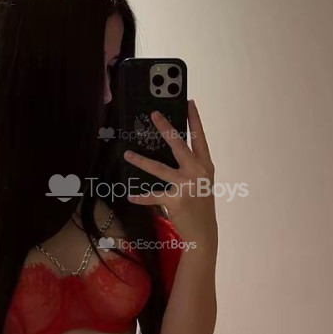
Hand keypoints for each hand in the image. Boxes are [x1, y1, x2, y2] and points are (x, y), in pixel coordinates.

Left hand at [123, 98, 216, 243]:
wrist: (204, 231)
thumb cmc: (201, 203)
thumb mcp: (202, 180)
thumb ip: (191, 165)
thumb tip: (172, 148)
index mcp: (205, 164)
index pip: (200, 137)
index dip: (194, 119)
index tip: (188, 102)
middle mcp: (197, 172)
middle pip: (179, 145)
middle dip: (166, 128)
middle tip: (154, 114)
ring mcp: (186, 185)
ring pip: (159, 169)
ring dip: (141, 161)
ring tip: (127, 154)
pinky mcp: (175, 200)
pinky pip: (153, 196)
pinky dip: (141, 197)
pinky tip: (130, 195)